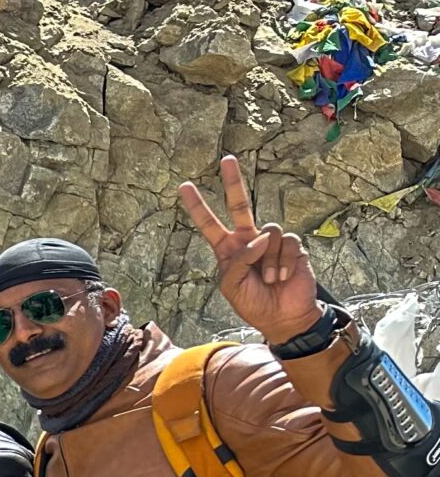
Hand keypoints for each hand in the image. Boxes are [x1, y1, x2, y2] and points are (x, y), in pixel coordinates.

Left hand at [179, 154, 320, 344]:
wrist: (283, 317)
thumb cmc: (253, 303)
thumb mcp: (231, 287)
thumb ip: (238, 261)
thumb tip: (259, 237)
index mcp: (228, 249)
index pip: (209, 224)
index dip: (197, 206)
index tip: (184, 186)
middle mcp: (249, 240)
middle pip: (240, 204)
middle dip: (233, 182)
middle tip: (226, 160)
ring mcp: (271, 241)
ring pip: (268, 232)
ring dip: (269, 260)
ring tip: (270, 279)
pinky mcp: (293, 246)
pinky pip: (287, 243)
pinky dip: (284, 262)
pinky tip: (283, 276)